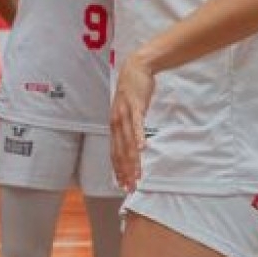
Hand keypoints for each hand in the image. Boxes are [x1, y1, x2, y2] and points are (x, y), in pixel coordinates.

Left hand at [110, 54, 154, 190]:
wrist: (135, 69)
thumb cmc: (133, 92)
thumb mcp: (129, 113)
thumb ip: (130, 128)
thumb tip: (134, 144)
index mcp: (115, 126)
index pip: (115, 153)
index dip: (118, 170)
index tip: (122, 184)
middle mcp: (116, 123)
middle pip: (120, 152)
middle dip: (125, 171)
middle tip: (130, 187)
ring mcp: (124, 115)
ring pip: (128, 142)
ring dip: (132, 160)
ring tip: (137, 174)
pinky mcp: (135, 107)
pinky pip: (137, 124)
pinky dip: (139, 137)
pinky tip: (143, 148)